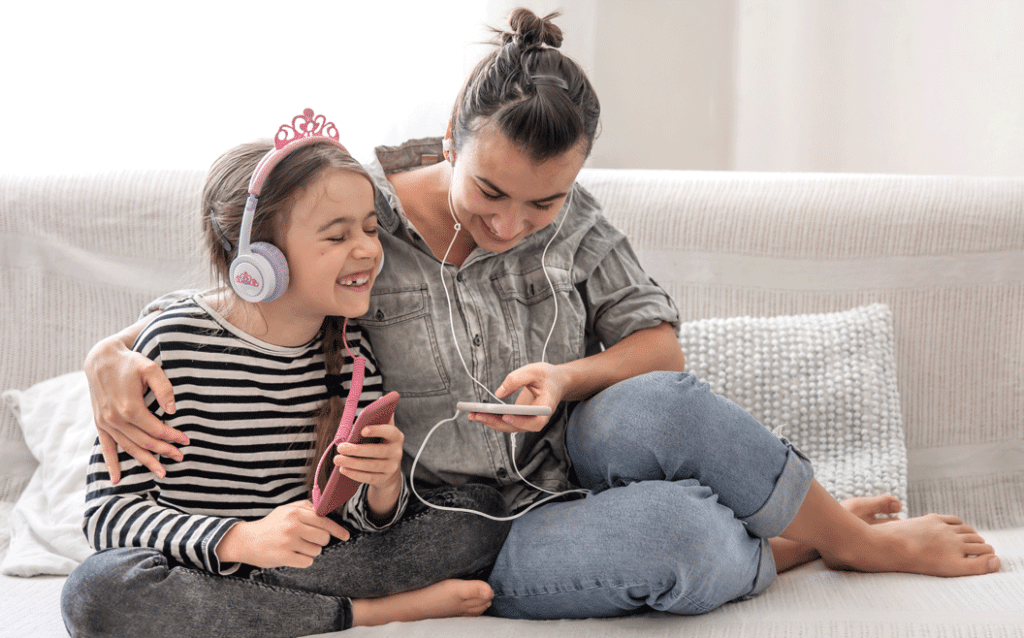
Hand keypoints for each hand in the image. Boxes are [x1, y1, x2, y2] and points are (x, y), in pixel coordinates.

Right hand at [85, 328, 186, 482]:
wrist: (101, 358)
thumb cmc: (130, 362)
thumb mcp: (151, 369)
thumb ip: (165, 389)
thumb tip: (173, 411)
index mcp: (130, 407)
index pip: (156, 430)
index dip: (172, 437)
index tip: (186, 440)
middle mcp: (115, 418)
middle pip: (144, 442)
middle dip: (163, 451)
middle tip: (180, 458)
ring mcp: (105, 422)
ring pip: (128, 447)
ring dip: (145, 461)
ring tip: (161, 472)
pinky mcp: (99, 422)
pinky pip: (105, 447)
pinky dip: (111, 463)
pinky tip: (117, 479)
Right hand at [216, 500, 349, 568]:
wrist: (246, 540)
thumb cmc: (271, 525)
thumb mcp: (286, 509)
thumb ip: (306, 507)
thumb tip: (326, 510)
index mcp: (294, 512)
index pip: (324, 521)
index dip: (337, 530)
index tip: (345, 535)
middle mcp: (292, 525)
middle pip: (324, 538)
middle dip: (320, 541)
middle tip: (308, 540)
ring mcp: (287, 542)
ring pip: (317, 551)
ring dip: (310, 551)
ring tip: (296, 547)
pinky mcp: (283, 557)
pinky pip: (307, 562)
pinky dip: (303, 561)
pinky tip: (292, 555)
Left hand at [334, 420, 404, 517]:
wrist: (388, 467)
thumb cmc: (379, 443)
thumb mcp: (380, 432)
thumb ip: (375, 421)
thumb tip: (366, 408)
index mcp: (396, 436)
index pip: (389, 432)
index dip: (376, 430)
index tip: (362, 430)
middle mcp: (396, 452)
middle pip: (377, 451)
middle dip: (357, 450)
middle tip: (340, 447)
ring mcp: (392, 467)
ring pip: (371, 466)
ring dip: (352, 463)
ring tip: (337, 459)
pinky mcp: (384, 478)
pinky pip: (369, 477)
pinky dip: (355, 474)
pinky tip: (343, 470)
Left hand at [467, 362, 568, 433]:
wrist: (556, 381)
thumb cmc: (547, 376)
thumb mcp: (534, 371)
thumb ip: (516, 379)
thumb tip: (499, 393)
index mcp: (546, 408)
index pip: (535, 422)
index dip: (520, 422)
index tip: (505, 416)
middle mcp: (537, 418)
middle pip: (516, 427)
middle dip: (495, 422)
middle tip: (477, 415)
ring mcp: (527, 420)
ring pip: (508, 426)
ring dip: (489, 422)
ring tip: (472, 414)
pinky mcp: (519, 418)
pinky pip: (505, 422)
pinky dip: (491, 418)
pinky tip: (477, 412)